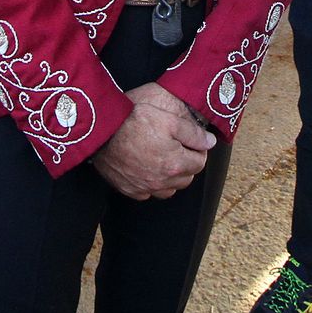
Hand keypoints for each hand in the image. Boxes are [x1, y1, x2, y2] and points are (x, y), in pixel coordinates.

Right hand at [92, 83, 214, 199]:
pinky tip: (147, 168)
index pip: (199, 163)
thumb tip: (210, 143)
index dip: (197, 150)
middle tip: (178, 148)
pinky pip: (148, 193)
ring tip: (163, 159)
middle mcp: (161, 182)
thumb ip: (193, 133)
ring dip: (171, 177)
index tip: (190, 141)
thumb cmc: (134, 121)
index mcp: (175, 164)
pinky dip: (152, 184)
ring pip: (169, 189)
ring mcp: (144, 188)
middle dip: (186, 164)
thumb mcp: (169, 119)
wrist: (101, 131)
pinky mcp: (129, 189)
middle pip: (186, 178)